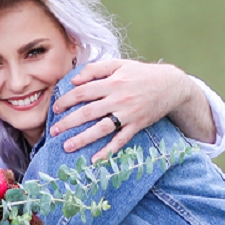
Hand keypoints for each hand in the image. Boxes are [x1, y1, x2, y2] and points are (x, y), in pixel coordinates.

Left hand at [51, 59, 210, 160]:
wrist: (171, 85)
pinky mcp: (137, 126)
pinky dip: (108, 151)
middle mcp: (119, 98)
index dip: (67, 100)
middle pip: (88, 112)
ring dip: (83, 138)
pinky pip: (121, 141)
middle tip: (53, 131)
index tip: (55, 109)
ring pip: (102, 128)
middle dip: (69, 122)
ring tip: (67, 147)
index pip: (83, 91)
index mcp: (112, 82)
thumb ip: (96, 69)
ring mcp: (128, 114)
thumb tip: (75, 80)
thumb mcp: (120, 64)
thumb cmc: (141, 73)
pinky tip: (95, 160)